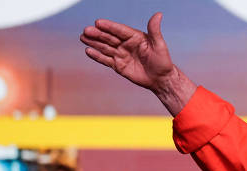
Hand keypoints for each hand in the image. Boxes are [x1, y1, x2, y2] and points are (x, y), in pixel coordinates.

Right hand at [80, 12, 194, 114]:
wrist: (161, 79)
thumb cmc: (163, 61)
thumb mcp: (159, 45)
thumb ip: (155, 30)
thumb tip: (158, 14)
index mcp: (134, 36)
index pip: (119, 30)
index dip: (109, 27)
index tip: (98, 22)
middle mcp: (125, 44)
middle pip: (109, 37)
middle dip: (98, 34)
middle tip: (87, 30)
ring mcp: (121, 54)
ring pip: (105, 47)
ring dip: (94, 42)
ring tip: (83, 38)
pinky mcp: (118, 65)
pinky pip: (106, 60)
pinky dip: (97, 56)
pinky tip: (88, 51)